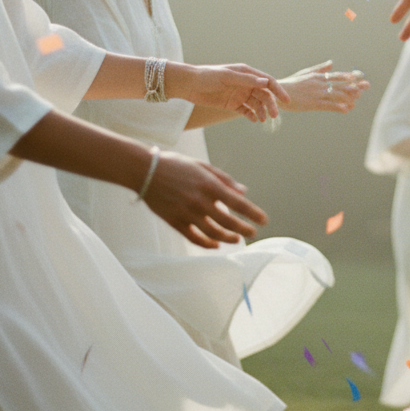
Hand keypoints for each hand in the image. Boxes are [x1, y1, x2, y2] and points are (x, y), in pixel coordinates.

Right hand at [142, 152, 268, 248]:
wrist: (145, 171)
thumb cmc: (176, 165)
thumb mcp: (203, 167)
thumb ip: (225, 180)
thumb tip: (244, 192)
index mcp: (210, 185)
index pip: (238, 203)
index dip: (253, 213)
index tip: (264, 220)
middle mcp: (200, 201)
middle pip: (228, 222)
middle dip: (244, 229)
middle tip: (252, 232)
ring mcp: (187, 213)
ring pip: (213, 234)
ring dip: (228, 238)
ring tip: (237, 239)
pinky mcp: (175, 222)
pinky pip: (194, 238)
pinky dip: (207, 244)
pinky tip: (216, 244)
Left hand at [185, 64, 289, 121]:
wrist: (189, 85)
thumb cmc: (208, 76)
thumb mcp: (228, 77)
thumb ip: (247, 80)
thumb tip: (266, 83)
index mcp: (247, 73)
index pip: (268, 82)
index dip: (278, 90)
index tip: (286, 100)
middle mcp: (246, 84)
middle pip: (264, 94)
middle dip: (271, 104)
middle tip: (274, 115)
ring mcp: (239, 94)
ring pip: (256, 104)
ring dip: (262, 111)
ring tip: (262, 120)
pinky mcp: (232, 104)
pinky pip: (246, 111)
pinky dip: (251, 115)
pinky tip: (254, 120)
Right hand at [279, 61, 369, 112]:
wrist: (277, 93)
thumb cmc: (291, 83)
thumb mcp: (306, 73)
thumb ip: (320, 69)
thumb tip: (331, 63)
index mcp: (318, 76)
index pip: (337, 75)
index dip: (349, 76)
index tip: (360, 76)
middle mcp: (319, 84)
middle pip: (340, 84)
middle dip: (355, 85)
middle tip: (367, 85)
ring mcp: (316, 93)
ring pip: (336, 94)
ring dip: (349, 96)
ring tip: (360, 98)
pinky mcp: (312, 104)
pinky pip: (327, 105)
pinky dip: (337, 107)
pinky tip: (346, 109)